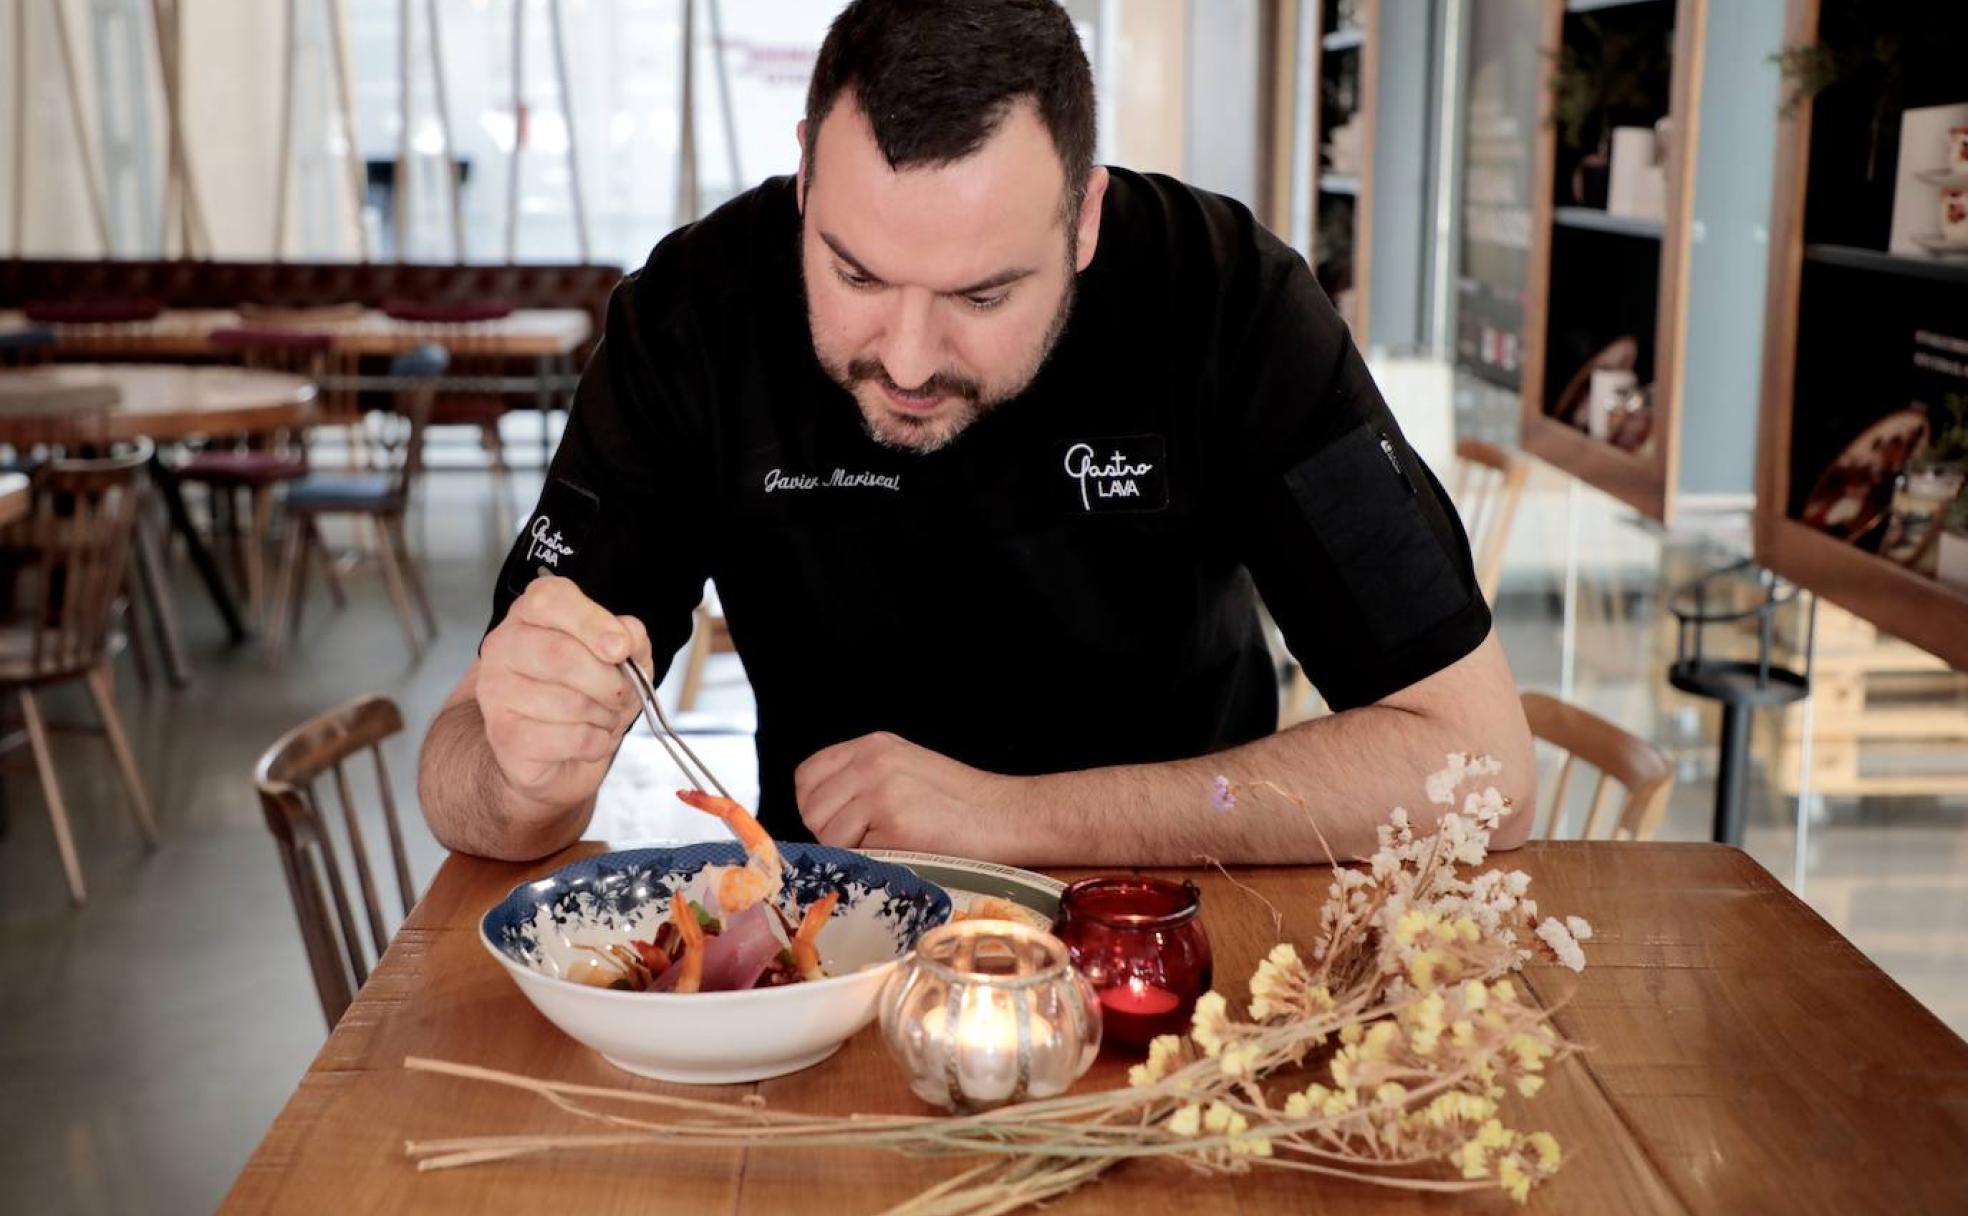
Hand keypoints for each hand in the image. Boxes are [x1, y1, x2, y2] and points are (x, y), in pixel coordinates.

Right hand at [476, 576, 652, 814]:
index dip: (592, 623)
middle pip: (561, 655)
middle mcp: (504, 646)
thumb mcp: (621, 655)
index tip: (621, 648)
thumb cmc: (587, 690)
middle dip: (608, 681)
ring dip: (604, 715)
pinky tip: (589, 737)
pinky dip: (596, 742)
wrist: (554, 748)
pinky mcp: (505, 736)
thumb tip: (627, 637)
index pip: (550, 600)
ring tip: (602, 716)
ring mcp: (497, 692)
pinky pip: (569, 738)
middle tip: (620, 694)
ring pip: (569, 702)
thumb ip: (630, 637)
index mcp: (530, 614)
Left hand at [795, 732, 1023, 854]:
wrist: (1007, 815)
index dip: (815, 807)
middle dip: (830, 832)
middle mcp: (870, 760)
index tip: (837, 823)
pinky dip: (870, 859)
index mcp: (872, 745)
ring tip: (890, 842)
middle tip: (869, 839)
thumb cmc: (962, 803)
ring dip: (850, 848)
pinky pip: (852, 851)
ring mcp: (880, 787)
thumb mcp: (906, 770)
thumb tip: (820, 815)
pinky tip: (902, 848)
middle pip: (811, 808)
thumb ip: (863, 780)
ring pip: (826, 832)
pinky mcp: (893, 819)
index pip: (807, 776)